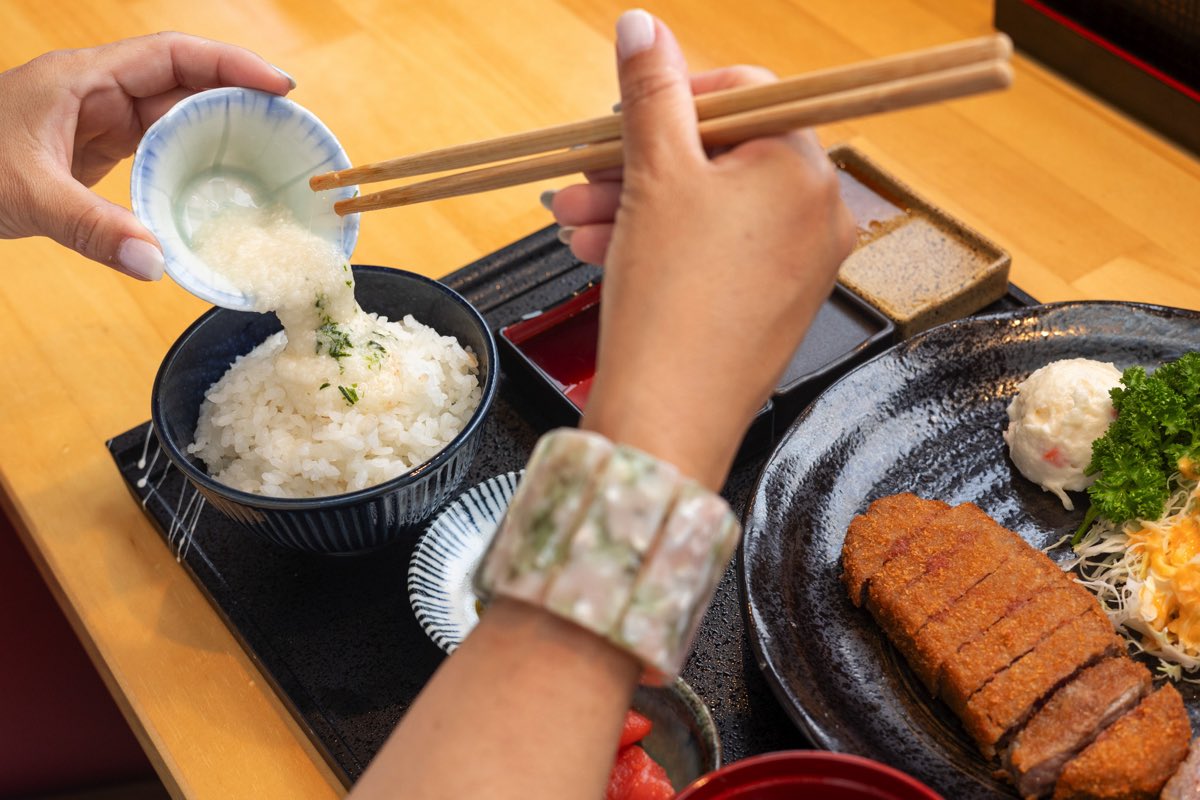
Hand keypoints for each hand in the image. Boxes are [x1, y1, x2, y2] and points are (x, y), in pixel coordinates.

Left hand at [0, 33, 293, 279]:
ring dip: (217, 129)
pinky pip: (153, 145)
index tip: (279, 88)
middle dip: (237, 97)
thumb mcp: (28, 197)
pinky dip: (188, 158)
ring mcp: (93, 120)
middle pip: (182, 80)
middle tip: (287, 127)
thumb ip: (94, 229)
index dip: (231, 64)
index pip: (173, 55)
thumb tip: (155, 265)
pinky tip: (216, 180)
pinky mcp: (91, 149)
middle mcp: (94, 92)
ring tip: (266, 152)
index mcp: (82, 80)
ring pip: (171, 114)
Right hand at [564, 11, 855, 488]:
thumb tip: (643, 28)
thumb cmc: (673, 306)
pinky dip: (661, 243)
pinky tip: (603, 249)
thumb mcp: (653, 177)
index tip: (628, 114)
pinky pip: (715, 251)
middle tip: (586, 170)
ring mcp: (799, 265)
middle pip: (720, 155)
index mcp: (806, 170)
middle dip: (639, 161)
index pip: (747, 95)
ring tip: (576, 219)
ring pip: (709, 207)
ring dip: (636, 204)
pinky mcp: (772, 304)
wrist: (670, 420)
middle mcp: (819, 215)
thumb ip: (651, 93)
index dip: (676, 97)